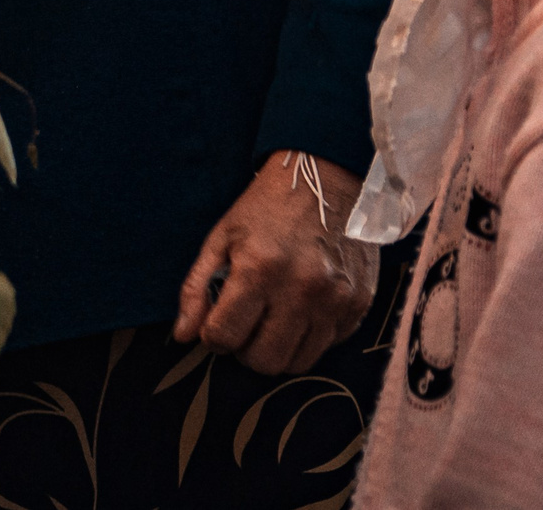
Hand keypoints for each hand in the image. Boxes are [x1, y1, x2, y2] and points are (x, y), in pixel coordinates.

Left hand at [173, 152, 376, 375]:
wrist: (326, 179)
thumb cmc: (266, 208)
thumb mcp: (221, 238)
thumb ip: (197, 288)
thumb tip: (182, 336)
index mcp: (259, 268)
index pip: (225, 336)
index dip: (213, 336)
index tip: (217, 324)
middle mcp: (301, 289)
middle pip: (263, 361)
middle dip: (245, 350)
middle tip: (244, 325)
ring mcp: (335, 300)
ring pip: (297, 363)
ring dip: (277, 349)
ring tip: (271, 320)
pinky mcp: (360, 304)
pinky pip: (327, 345)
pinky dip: (309, 337)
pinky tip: (300, 308)